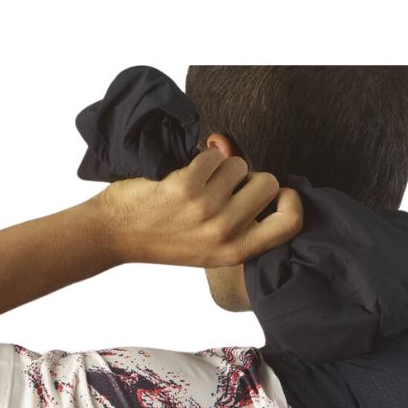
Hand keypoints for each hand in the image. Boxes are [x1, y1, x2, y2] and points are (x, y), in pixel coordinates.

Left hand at [94, 147, 303, 266]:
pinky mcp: (186, 188)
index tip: (274, 194)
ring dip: (222, 164)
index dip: (290, 201)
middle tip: (226, 184)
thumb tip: (253, 168)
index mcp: (237, 252)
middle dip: (250, 175)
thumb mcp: (211, 246)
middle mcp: (226, 234)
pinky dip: (202, 156)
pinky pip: (213, 155)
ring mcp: (206, 211)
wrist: (117, 234)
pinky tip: (185, 173)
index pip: (290, 224)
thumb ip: (241, 219)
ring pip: (239, 164)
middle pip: (268, 183)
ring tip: (200, 181)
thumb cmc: (165, 238)